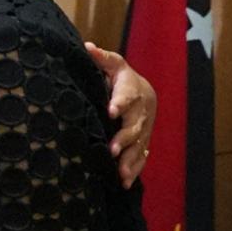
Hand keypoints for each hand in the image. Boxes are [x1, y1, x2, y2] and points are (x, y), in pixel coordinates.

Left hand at [87, 42, 154, 188]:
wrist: (143, 91)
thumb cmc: (119, 77)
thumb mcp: (112, 65)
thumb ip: (101, 58)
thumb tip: (87, 47)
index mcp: (132, 89)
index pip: (127, 95)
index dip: (120, 102)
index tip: (111, 111)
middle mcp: (142, 110)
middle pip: (135, 125)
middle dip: (125, 137)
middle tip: (112, 148)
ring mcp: (144, 128)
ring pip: (140, 145)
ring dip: (130, 159)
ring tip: (120, 173)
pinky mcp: (143, 141)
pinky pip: (141, 156)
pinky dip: (134, 169)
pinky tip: (125, 183)